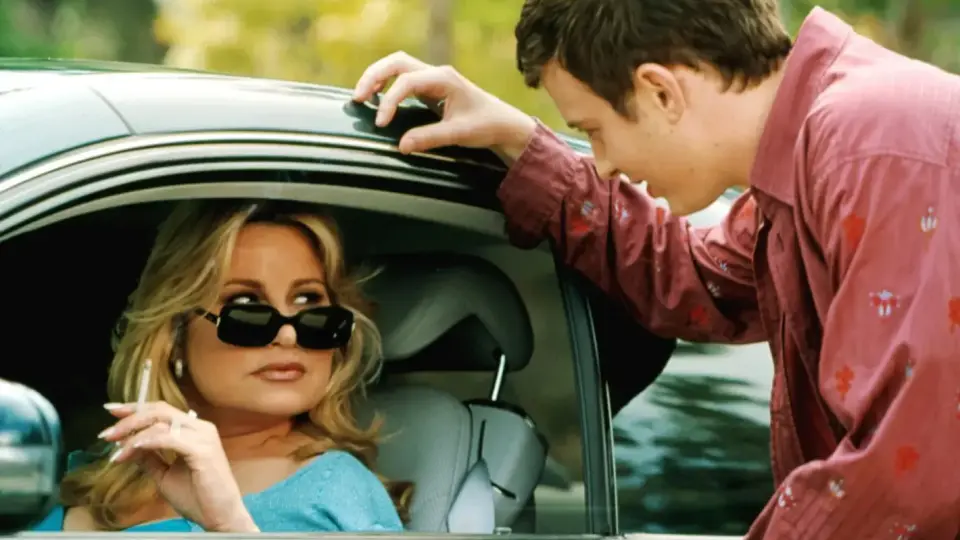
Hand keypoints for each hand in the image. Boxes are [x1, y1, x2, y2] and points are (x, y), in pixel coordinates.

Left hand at [100, 402, 257, 532]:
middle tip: (106, 433)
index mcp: (193, 430)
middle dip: (129, 419)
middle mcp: (200, 427)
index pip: (161, 410)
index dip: (135, 408)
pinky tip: (132, 449)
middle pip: (159, 411)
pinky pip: (168, 438)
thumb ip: (150, 458)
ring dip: (133, 432)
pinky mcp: (202, 449)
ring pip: (161, 422)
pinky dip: (147, 442)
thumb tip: (128, 447)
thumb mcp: (165, 475)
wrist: (220, 516)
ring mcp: (203, 436)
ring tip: (114, 446)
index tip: (111, 411)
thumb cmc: (198, 497)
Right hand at [352, 51, 537, 161]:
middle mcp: (437, 73)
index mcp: (444, 79)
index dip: (390, 101)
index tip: (381, 124)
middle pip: (397, 62)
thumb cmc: (485, 126)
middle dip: (374, 77)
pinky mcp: (431, 87)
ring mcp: (433, 78)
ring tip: (361, 96)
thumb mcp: (458, 134)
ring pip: (398, 66)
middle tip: (358, 98)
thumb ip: (429, 138)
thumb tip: (401, 146)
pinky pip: (403, 77)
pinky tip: (377, 98)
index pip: (407, 82)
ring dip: (378, 77)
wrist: (503, 123)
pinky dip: (387, 84)